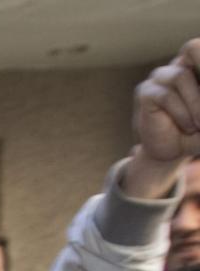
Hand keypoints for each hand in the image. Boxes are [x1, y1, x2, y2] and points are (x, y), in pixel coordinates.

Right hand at [125, 38, 199, 196]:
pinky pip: (166, 96)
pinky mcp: (146, 93)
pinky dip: (182, 113)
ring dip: (196, 102)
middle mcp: (180, 67)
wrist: (173, 152)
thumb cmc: (198, 132)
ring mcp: (160, 78)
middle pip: (192, 48)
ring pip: (181, 76)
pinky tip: (189, 126)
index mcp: (198, 67)